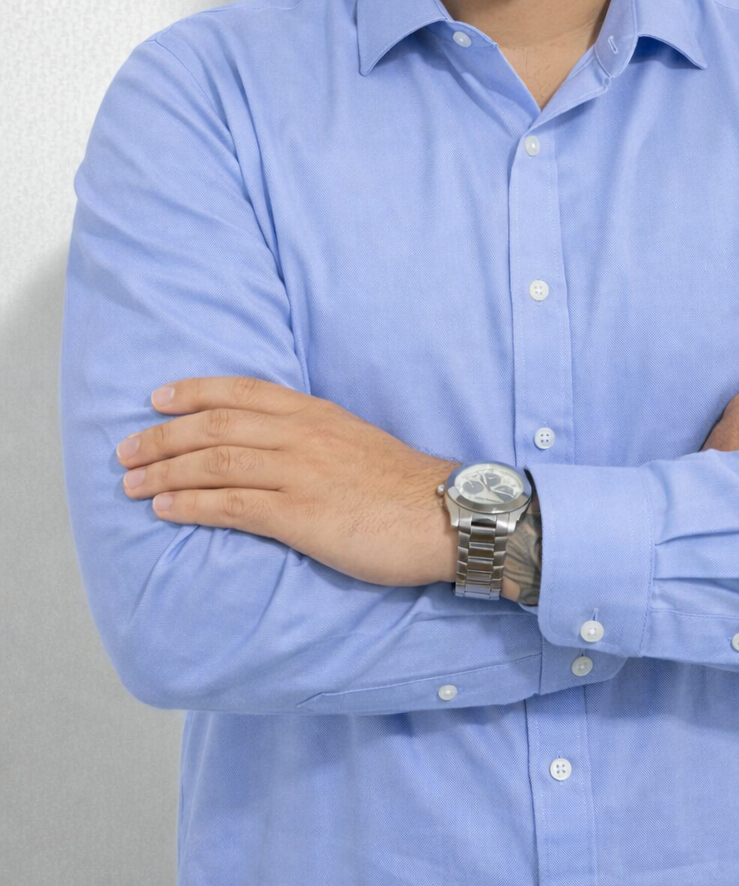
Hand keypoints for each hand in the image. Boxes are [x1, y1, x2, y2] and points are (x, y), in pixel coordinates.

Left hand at [116, 377, 460, 586]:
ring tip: (130, 483)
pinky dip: (191, 504)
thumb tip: (272, 447)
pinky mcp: (300, 515)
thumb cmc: (402, 485)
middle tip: (127, 449)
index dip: (195, 391)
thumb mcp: (355, 440)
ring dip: (165, 471)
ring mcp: (299, 474)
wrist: (444, 513)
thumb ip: (313, 436)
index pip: (243, 391)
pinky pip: (232, 505)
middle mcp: (302, 435)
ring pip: (215, 462)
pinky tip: (164, 509)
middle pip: (216, 425)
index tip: (159, 398)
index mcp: (315, 414)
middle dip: (164, 436)